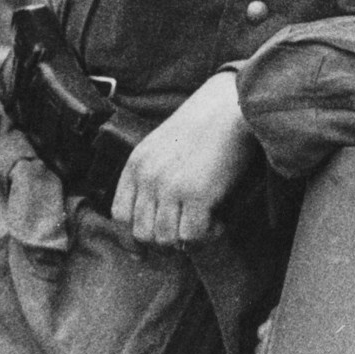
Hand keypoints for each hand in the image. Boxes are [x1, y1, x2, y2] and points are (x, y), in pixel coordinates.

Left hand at [112, 71, 257, 248]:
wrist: (234, 106)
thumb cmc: (208, 123)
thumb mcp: (165, 144)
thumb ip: (155, 173)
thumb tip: (160, 211)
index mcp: (137, 164)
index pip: (120, 215)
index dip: (133, 236)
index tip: (148, 247)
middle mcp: (148, 178)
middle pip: (142, 232)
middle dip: (164, 243)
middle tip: (187, 236)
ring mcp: (171, 187)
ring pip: (164, 239)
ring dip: (186, 241)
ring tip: (207, 226)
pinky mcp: (197, 194)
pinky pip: (192, 236)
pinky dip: (206, 236)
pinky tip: (219, 223)